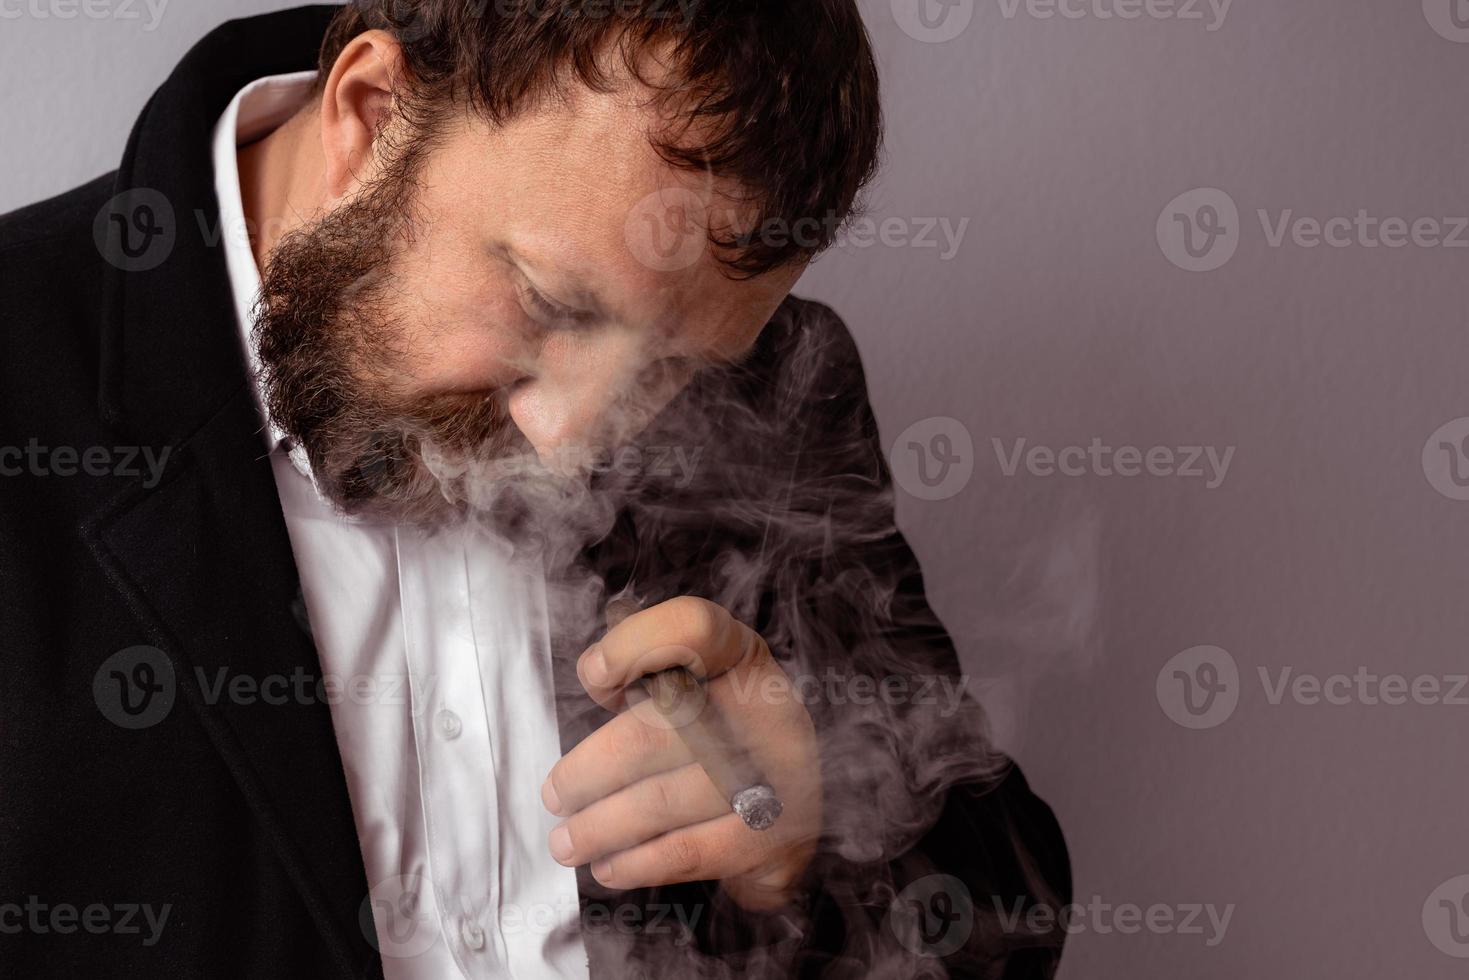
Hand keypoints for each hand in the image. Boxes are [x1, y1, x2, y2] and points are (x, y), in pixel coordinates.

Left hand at [541, 596, 821, 910]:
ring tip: (566, 841)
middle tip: (555, 796)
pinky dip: (637, 862)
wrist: (794, 800)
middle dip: (588, 771)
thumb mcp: (695, 683)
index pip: (693, 628)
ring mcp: (776, 773)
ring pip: (661, 802)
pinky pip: (688, 851)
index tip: (594, 676)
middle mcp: (765, 708)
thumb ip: (645, 668)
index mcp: (741, 656)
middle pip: (653, 732)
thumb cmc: (720, 729)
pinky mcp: (775, 835)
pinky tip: (609, 866)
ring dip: (599, 827)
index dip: (633, 646)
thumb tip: (598, 675)